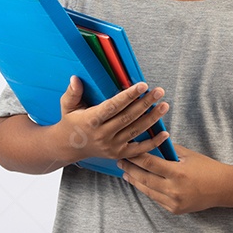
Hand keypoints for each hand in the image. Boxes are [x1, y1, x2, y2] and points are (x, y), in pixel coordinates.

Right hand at [55, 76, 169, 162]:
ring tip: (164, 105)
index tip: (142, 85)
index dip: (129, 96)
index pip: (113, 106)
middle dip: (145, 104)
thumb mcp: (67, 106)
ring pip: (135, 131)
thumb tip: (75, 78)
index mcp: (91, 120)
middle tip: (159, 91)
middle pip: (128, 117)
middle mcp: (102, 134)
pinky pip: (139, 149)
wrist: (68, 147)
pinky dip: (153, 143)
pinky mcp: (118, 154)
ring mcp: (112, 146)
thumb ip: (72, 92)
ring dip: (152, 118)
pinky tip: (165, 133)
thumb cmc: (70, 121)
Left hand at [117, 142, 231, 214]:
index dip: (136, 156)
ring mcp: (174, 202)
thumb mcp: (188, 155)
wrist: (223, 188)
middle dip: (130, 169)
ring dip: (135, 181)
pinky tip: (141, 183)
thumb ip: (169, 149)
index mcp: (178, 173)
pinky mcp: (175, 210)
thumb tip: (151, 142)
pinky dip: (148, 190)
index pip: (150, 163)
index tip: (126, 150)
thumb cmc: (207, 168)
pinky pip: (156, 199)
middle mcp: (174, 189)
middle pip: (144, 178)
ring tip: (126, 173)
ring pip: (148, 191)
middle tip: (120, 161)